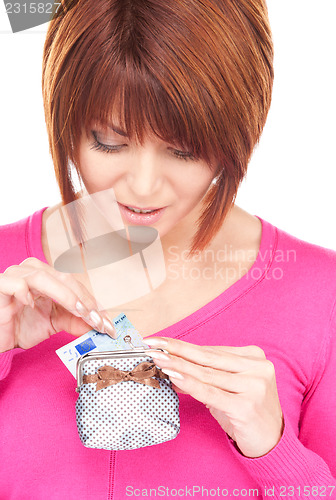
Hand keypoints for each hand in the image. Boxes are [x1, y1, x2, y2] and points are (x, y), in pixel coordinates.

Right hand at [0, 257, 116, 351]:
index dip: (91, 301)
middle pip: (64, 278)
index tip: (105, 321)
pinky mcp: (0, 286)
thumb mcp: (54, 324)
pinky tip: (32, 304)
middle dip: (84, 300)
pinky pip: (15, 282)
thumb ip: (74, 321)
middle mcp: (31, 272)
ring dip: (65, 295)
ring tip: (78, 311)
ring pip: (43, 277)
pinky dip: (25, 291)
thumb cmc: (20, 326)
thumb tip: (98, 324)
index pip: (74, 283)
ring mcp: (14, 277)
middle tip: (96, 319)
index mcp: (46, 277)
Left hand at [144, 336, 283, 457]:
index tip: (159, 340)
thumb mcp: (226, 388)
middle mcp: (257, 367)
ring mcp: (254, 386)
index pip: (210, 351)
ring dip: (178, 365)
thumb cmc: (246, 411)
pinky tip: (173, 376)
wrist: (272, 443)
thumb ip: (204, 375)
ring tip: (158, 359)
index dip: (183, 346)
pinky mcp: (247, 406)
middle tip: (152, 344)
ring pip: (206, 374)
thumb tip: (170, 365)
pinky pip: (211, 393)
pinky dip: (190, 384)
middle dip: (176, 350)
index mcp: (254, 356)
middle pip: (207, 358)